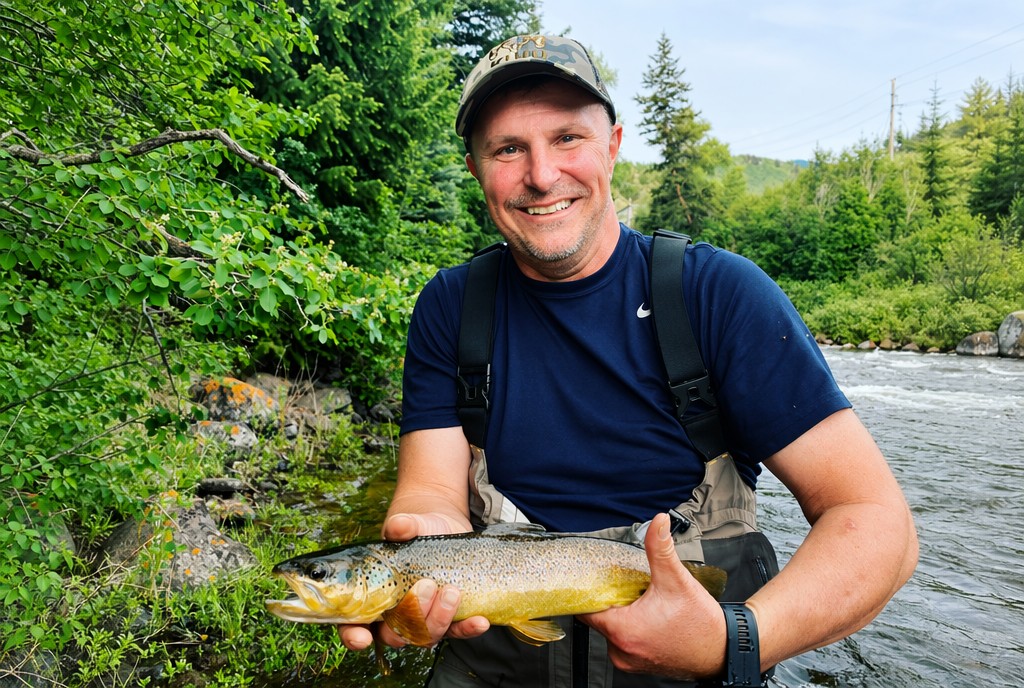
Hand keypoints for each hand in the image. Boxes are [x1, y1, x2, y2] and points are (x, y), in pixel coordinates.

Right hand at [336, 512, 489, 650]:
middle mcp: (395, 614)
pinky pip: (457, 631)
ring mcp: (422, 619)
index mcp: (372, 596)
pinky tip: (480, 621)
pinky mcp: (448, 618)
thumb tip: (398, 526)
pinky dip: (468, 629)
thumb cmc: (416, 528)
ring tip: (452, 592)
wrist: (443, 526)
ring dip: (439, 619)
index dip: (354, 636)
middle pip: (395, 635)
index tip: (362, 637)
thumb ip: (403, 526)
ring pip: (426, 637)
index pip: (354, 625)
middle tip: (426, 586)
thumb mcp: (410, 524)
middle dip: (411, 617)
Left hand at [579, 513, 726, 678]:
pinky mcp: (638, 664)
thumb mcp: (677, 580)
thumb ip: (660, 548)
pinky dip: (631, 627)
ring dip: (621, 614)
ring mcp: (629, 660)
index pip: (586, 609)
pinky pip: (623, 641)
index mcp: (624, 631)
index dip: (590, 591)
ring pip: (611, 629)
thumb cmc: (700, 625)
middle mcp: (621, 650)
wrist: (722, 652)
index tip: (598, 578)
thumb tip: (657, 522)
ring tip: (642, 602)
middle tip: (629, 586)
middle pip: (598, 617)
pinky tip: (649, 617)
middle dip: (611, 599)